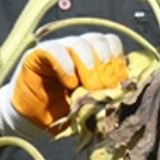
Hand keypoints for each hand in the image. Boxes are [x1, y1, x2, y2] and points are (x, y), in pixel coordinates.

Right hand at [0, 32, 126, 137]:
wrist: (33, 119)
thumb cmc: (65, 112)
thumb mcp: (92, 105)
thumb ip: (107, 96)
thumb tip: (125, 94)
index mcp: (94, 57)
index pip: (112, 44)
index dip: (117, 62)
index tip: (117, 84)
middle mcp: (77, 48)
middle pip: (99, 40)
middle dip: (104, 66)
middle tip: (101, 88)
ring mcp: (58, 49)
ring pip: (79, 43)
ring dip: (88, 64)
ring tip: (85, 87)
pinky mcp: (37, 55)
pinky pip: (54, 49)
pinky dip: (65, 64)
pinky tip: (69, 82)